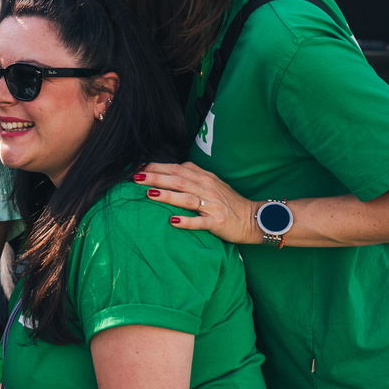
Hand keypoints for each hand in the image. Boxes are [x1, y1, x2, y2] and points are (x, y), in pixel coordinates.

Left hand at [134, 161, 262, 244]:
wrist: (253, 218)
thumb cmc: (228, 201)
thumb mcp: (210, 183)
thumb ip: (192, 176)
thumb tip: (168, 170)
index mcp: (203, 177)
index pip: (177, 168)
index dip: (158, 167)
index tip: (138, 167)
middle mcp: (207, 188)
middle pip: (178, 180)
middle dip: (156, 177)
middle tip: (136, 177)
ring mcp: (212, 205)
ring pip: (187, 198)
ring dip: (168, 196)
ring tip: (149, 194)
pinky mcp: (217, 221)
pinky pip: (200, 221)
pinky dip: (187, 221)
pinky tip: (173, 222)